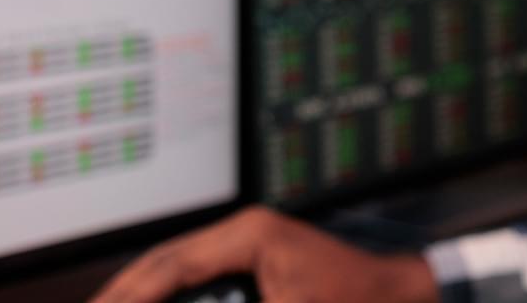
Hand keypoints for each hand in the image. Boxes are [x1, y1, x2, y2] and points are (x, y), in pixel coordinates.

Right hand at [90, 206, 439, 302]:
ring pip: (175, 267)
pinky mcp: (255, 260)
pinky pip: (197, 275)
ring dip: (142, 290)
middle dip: (123, 292)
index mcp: (250, 235)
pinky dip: (171, 292)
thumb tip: (183, 297)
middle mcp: (246, 231)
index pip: (171, 266)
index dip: (131, 294)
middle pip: (164, 261)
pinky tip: (149, 301)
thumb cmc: (356, 302)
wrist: (402, 297)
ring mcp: (249, 243)